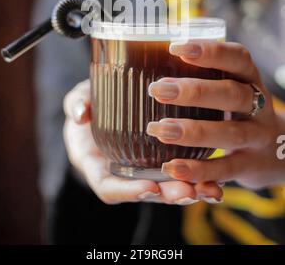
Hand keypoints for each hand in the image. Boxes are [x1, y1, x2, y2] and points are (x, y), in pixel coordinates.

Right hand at [63, 79, 222, 204]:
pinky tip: (219, 178)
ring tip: (211, 188)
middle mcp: (123, 172)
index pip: (109, 188)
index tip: (148, 187)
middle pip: (146, 192)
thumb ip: (77, 104)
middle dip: (168, 195)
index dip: (128, 191)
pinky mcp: (162, 157)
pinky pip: (182, 170)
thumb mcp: (78, 100)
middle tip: (188, 191)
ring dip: (190, 189)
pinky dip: (200, 176)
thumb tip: (81, 112)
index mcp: (98, 164)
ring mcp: (144, 168)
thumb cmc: (89, 104)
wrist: (103, 103)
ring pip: (168, 186)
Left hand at [147, 41, 284, 189]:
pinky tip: (171, 166)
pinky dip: (198, 169)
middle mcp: (258, 105)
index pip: (237, 58)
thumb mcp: (230, 86)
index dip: (210, 51)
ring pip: (229, 133)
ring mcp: (257, 136)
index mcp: (250, 78)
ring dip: (192, 131)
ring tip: (157, 129)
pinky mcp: (250, 165)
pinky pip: (225, 169)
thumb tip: (149, 55)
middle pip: (232, 94)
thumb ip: (201, 75)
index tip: (175, 48)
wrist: (278, 149)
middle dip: (195, 92)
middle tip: (157, 89)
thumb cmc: (237, 109)